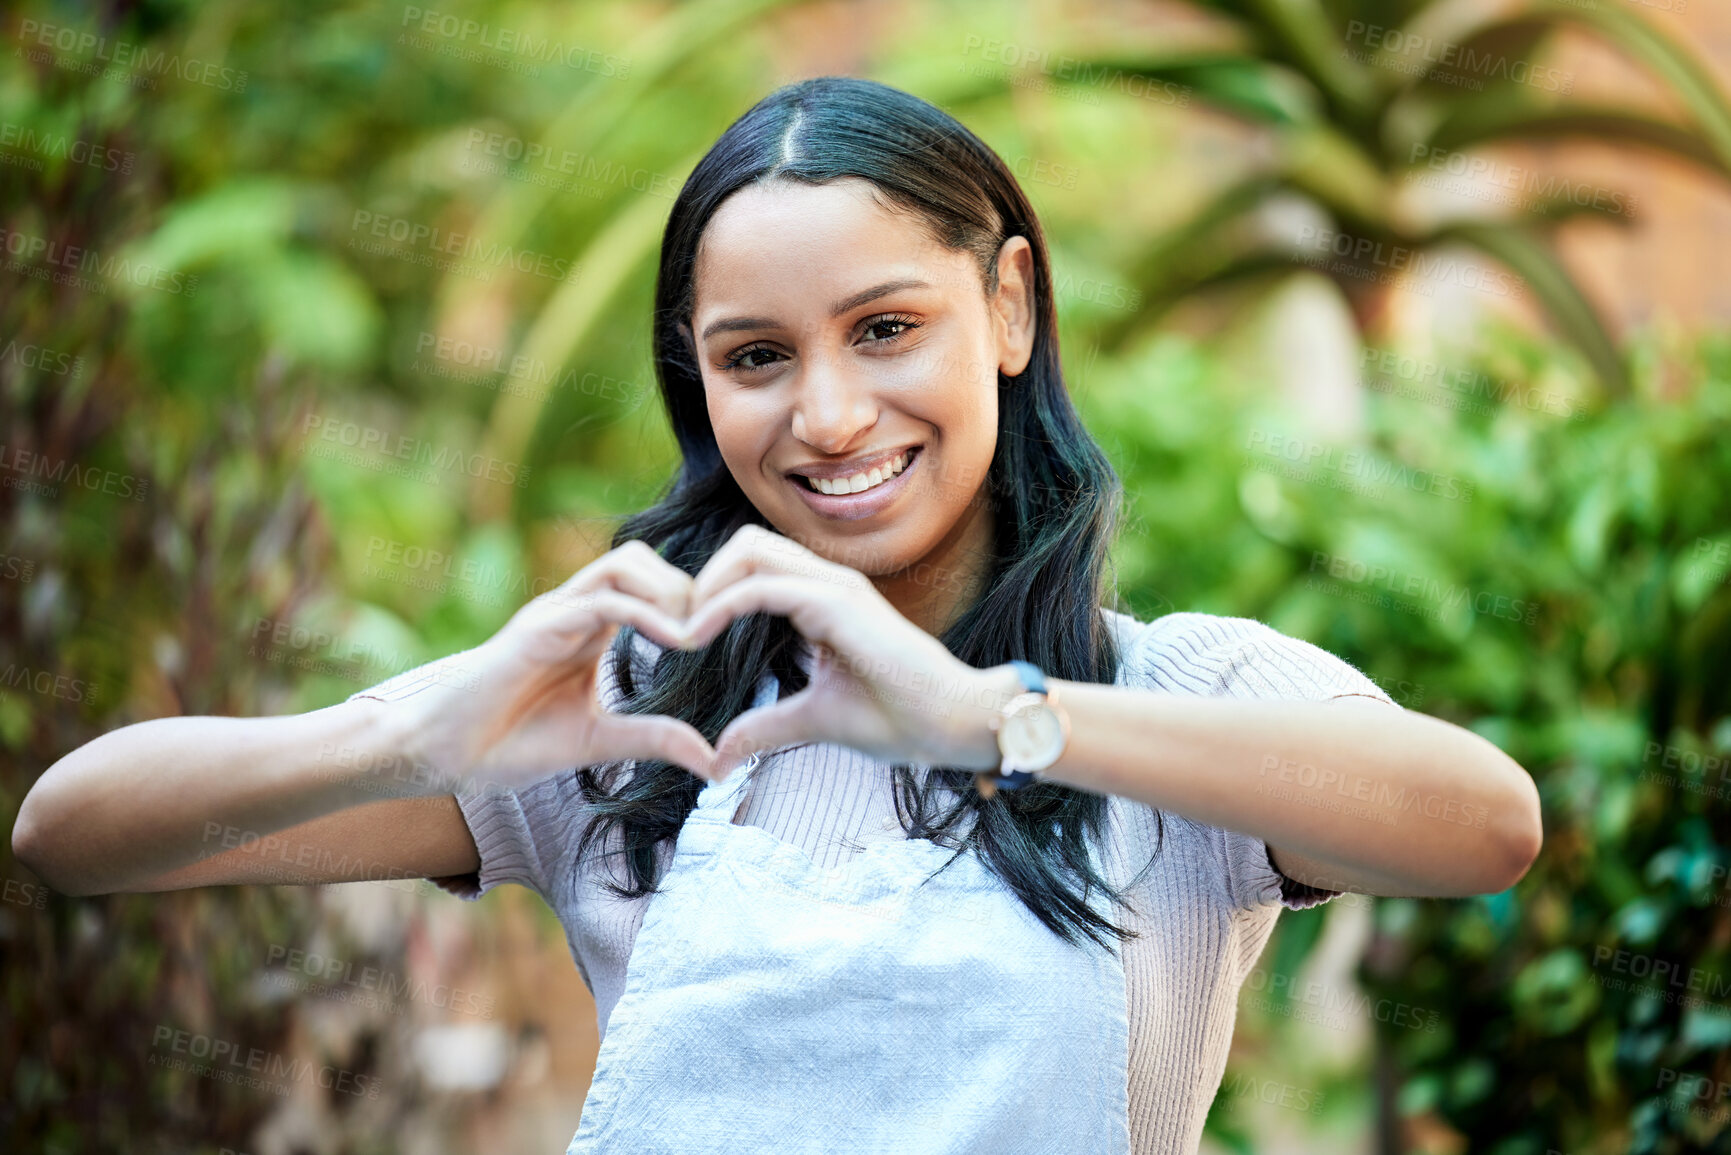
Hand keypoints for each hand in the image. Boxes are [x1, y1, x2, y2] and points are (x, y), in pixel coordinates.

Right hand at [387, 541, 718, 792]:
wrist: (441, 754)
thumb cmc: (508, 743)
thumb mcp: (599, 741)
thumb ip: (653, 739)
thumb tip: (712, 762)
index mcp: (590, 629)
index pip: (650, 584)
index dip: (691, 600)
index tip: (724, 636)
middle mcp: (574, 610)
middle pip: (642, 558)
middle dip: (688, 584)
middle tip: (713, 631)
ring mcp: (555, 614)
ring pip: (625, 564)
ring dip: (671, 591)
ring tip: (694, 638)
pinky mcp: (538, 629)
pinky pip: (602, 602)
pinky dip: (646, 615)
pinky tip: (674, 643)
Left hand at [680, 525, 1008, 779]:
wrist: (953, 725)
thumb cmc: (900, 719)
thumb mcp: (814, 721)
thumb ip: (766, 728)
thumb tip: (719, 757)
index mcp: (824, 600)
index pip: (754, 566)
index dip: (711, 591)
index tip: (680, 637)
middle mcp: (828, 582)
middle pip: (745, 544)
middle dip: (700, 578)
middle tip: (672, 629)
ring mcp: (835, 587)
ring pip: (748, 550)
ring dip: (703, 585)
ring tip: (679, 633)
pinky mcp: (837, 604)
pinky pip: (760, 587)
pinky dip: (718, 606)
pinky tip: (694, 639)